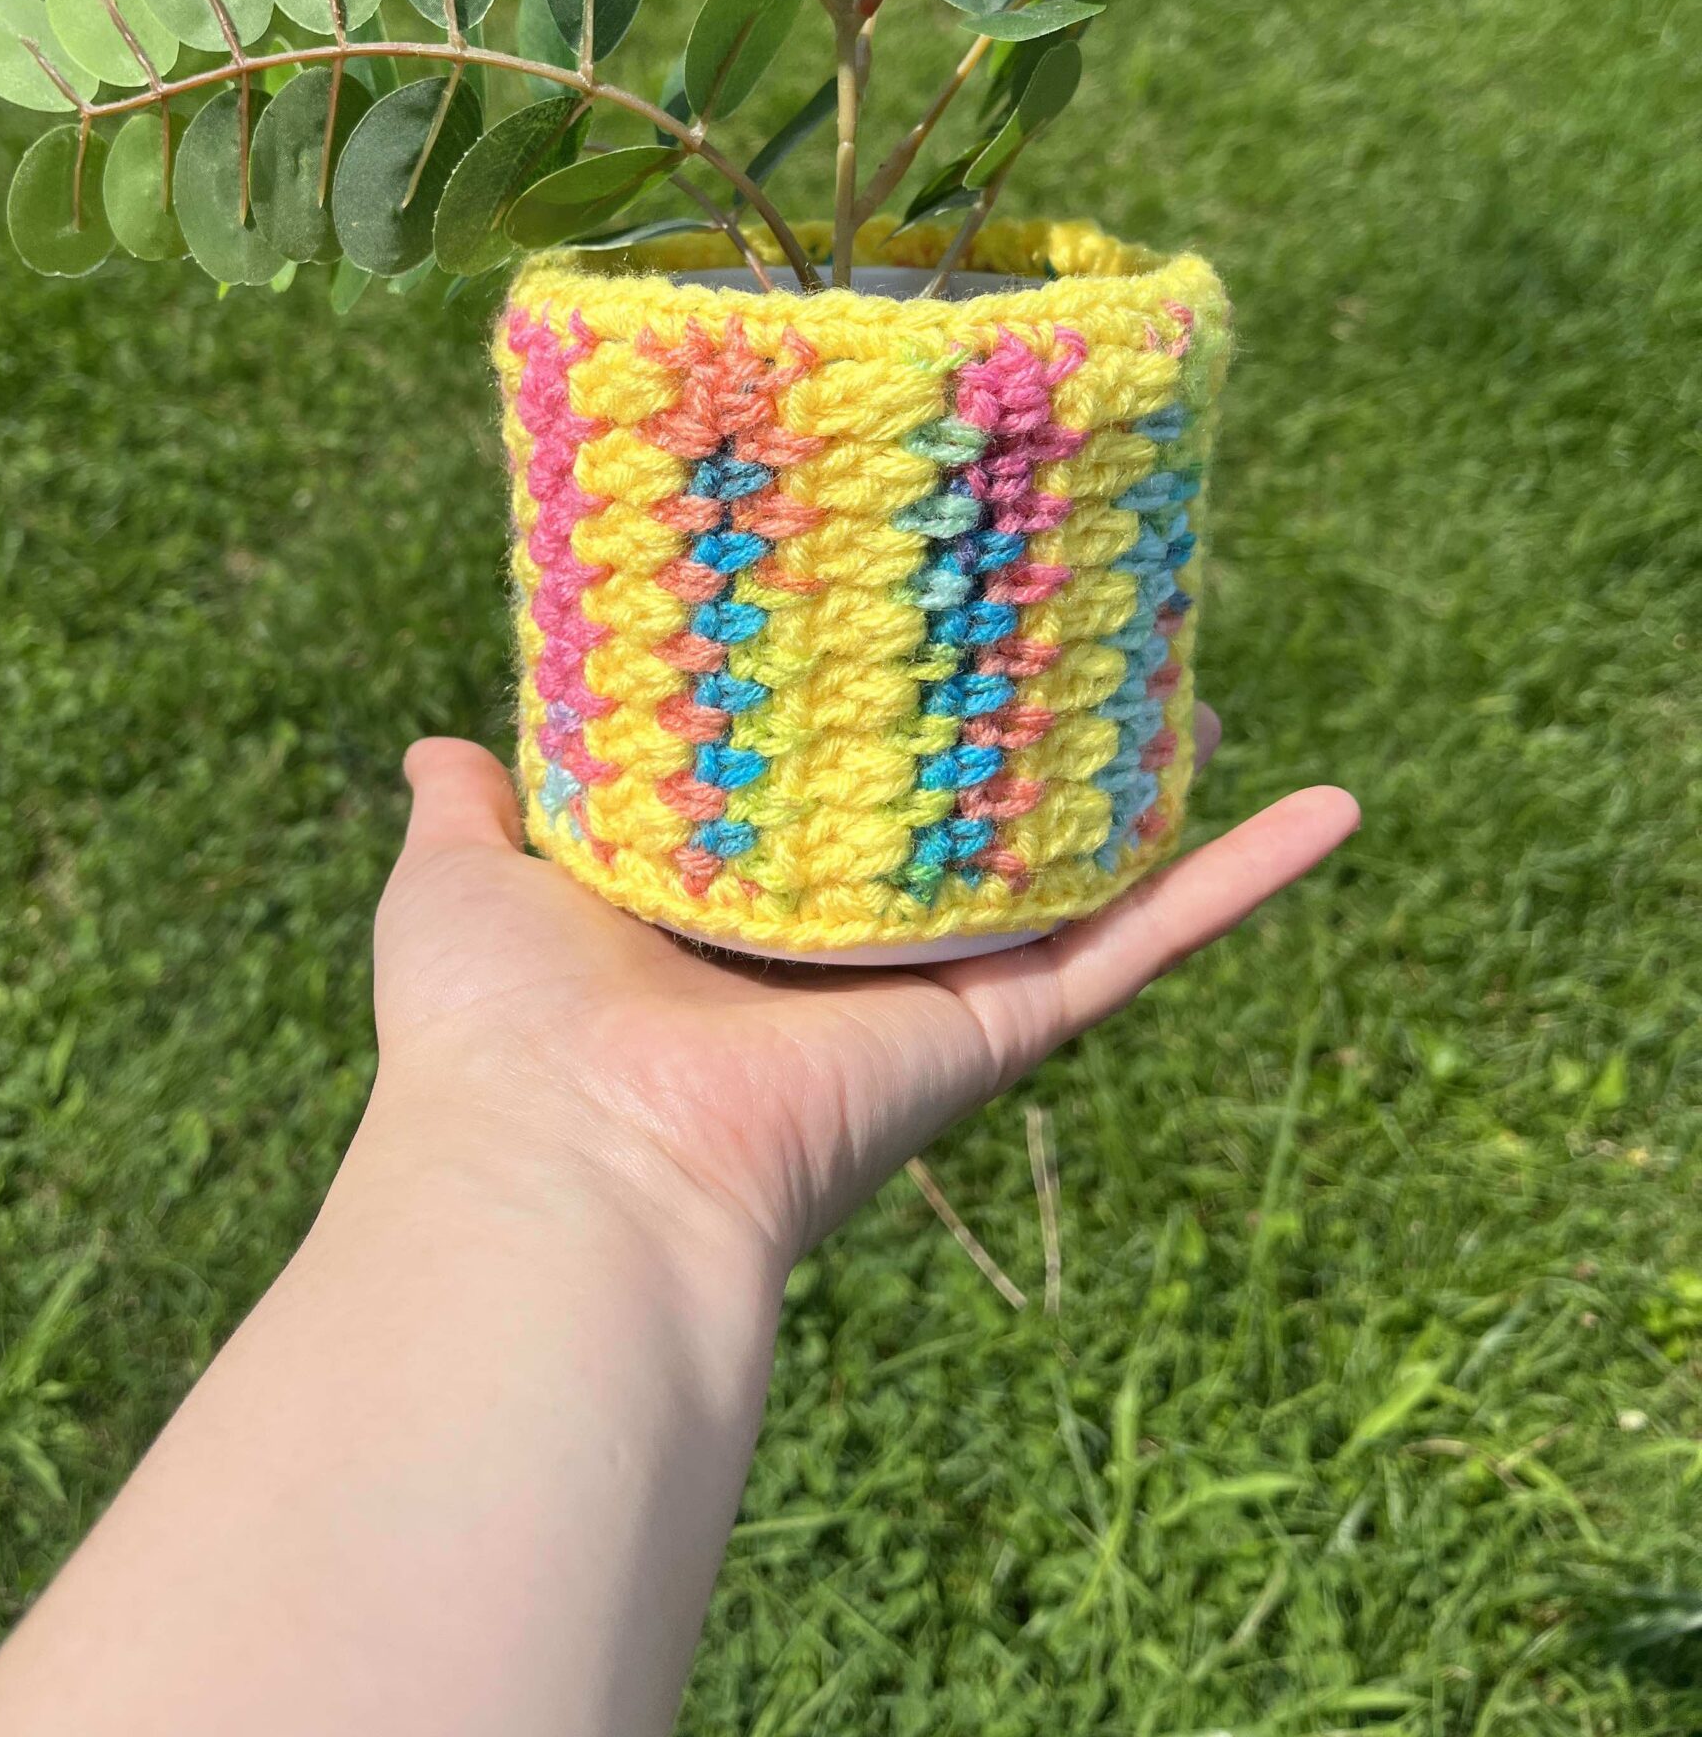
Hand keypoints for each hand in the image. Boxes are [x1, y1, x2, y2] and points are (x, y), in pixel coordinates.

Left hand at [372, 716, 1357, 1276]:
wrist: (568, 1168)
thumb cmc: (495, 1031)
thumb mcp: (465, 881)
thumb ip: (470, 811)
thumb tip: (444, 744)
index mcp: (729, 905)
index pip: (819, 789)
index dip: (866, 706)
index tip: (908, 608)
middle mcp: (837, 946)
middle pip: (962, 823)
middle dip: (1020, 737)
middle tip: (1076, 630)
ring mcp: (930, 986)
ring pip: (1073, 869)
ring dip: (1153, 788)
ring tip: (1212, 684)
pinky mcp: (997, 1024)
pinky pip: (1143, 941)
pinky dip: (1245, 883)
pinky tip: (1332, 810)